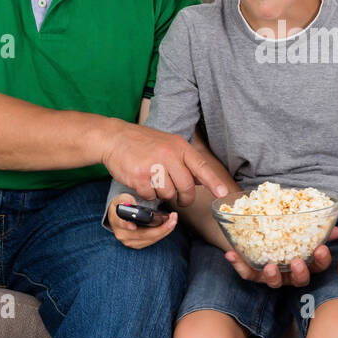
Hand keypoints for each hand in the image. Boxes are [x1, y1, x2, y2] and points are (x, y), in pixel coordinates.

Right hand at [102, 121, 229, 207]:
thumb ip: (185, 161)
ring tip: (155, 183)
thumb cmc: (144, 142)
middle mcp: (168, 155)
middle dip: (186, 198)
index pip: (201, 166)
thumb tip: (203, 179)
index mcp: (179, 146)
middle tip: (182, 200)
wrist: (115, 138)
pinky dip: (148, 194)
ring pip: (168, 193)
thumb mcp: (169, 144)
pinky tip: (143, 182)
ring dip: (163, 194)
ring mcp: (153, 166)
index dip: (213, 182)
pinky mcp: (139, 176)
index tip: (222, 193)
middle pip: (186, 186)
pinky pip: (151, 196)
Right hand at [108, 192, 177, 249]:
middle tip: (173, 217)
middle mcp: (124, 235)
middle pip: (144, 234)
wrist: (119, 216)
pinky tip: (170, 225)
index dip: (128, 225)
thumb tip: (132, 204)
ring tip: (174, 219)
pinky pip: (153, 240)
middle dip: (161, 227)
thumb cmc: (121, 206)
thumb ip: (125, 200)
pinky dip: (163, 232)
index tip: (134, 226)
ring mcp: (131, 242)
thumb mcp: (121, 199)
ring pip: (151, 239)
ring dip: (165, 230)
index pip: (123, 224)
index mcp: (117, 222)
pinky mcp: (139, 244)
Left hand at [223, 226, 337, 287]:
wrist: (263, 233)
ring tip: (269, 266)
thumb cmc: (289, 233)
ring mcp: (273, 275)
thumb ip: (319, 230)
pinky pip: (247, 273)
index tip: (321, 249)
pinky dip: (239, 265)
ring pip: (274, 282)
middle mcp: (291, 273)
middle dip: (300, 272)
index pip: (319, 265)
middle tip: (297, 262)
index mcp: (306, 263)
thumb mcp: (304, 230)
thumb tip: (334, 229)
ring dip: (272, 276)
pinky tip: (231, 254)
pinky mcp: (255, 274)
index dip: (321, 259)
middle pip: (299, 279)